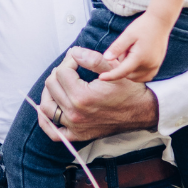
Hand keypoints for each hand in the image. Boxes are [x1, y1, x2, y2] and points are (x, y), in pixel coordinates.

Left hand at [37, 47, 158, 143]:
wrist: (142, 111)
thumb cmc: (129, 90)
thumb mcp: (113, 69)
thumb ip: (91, 58)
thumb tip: (73, 52)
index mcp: (82, 96)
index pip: (61, 72)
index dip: (68, 61)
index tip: (77, 59)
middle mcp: (75, 113)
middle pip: (51, 86)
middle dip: (59, 73)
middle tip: (71, 69)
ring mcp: (75, 126)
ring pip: (47, 106)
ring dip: (49, 92)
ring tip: (59, 83)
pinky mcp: (78, 135)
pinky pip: (53, 132)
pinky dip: (46, 121)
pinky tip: (46, 109)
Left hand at [100, 10, 170, 82]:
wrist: (160, 21)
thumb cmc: (143, 26)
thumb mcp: (127, 34)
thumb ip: (117, 47)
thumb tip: (106, 58)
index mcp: (140, 57)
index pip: (122, 72)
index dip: (111, 76)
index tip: (101, 78)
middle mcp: (149, 65)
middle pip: (129, 74)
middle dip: (122, 66)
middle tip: (124, 49)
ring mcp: (155, 66)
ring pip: (136, 77)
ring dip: (130, 70)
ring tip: (131, 52)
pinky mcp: (158, 65)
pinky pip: (145, 76)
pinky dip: (137, 73)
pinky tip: (135, 61)